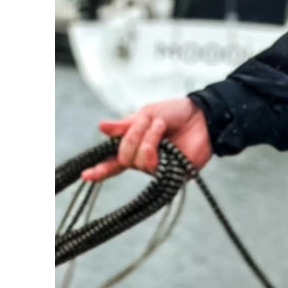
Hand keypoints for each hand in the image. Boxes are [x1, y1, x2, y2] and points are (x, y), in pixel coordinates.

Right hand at [82, 97, 212, 181]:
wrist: (203, 114)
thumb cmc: (176, 113)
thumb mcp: (147, 114)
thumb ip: (126, 126)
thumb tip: (100, 127)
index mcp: (137, 146)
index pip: (114, 162)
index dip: (100, 169)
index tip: (85, 174)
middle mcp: (145, 160)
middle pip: (122, 158)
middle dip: (130, 137)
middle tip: (145, 121)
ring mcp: (158, 168)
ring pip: (135, 161)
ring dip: (144, 138)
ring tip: (159, 125)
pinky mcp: (172, 173)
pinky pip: (150, 164)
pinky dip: (151, 145)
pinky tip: (161, 133)